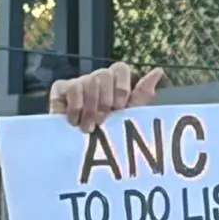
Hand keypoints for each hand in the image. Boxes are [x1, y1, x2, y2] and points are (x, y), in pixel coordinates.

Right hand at [49, 62, 165, 132]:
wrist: (82, 151)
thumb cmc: (108, 133)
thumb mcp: (128, 116)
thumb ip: (142, 95)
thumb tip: (158, 71)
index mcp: (115, 83)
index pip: (120, 68)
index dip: (122, 87)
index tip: (120, 107)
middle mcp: (96, 79)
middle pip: (104, 74)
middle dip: (105, 101)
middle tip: (103, 122)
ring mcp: (78, 82)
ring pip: (87, 82)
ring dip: (90, 109)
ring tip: (90, 128)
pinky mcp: (60, 89)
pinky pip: (70, 89)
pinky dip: (75, 108)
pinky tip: (75, 122)